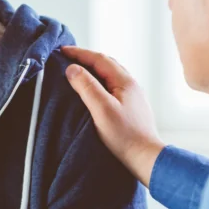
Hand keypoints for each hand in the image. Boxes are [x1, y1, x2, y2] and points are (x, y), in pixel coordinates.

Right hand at [62, 46, 164, 187]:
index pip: (99, 59)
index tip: (62, 50)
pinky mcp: (130, 107)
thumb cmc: (125, 136)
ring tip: (78, 70)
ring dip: (93, 69)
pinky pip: (112, 85)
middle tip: (68, 57)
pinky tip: (93, 89)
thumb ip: (87, 87)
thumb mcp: (102, 110)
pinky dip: (99, 81)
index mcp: (125, 81)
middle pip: (106, 63)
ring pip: (110, 74)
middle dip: (86, 58)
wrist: (145, 158)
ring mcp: (132, 96)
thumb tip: (72, 69)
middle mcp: (131, 85)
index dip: (79, 53)